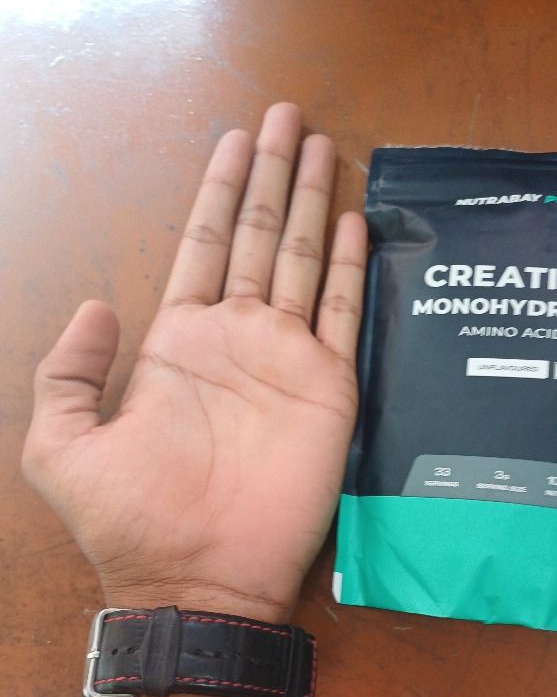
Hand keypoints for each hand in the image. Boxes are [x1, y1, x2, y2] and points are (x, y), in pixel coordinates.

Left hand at [22, 103, 366, 620]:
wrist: (198, 579)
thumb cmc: (131, 519)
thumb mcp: (61, 445)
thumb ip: (67, 370)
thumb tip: (98, 304)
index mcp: (179, 342)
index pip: (203, 244)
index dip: (218, 190)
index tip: (235, 139)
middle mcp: (237, 338)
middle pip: (257, 236)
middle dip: (273, 176)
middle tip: (288, 117)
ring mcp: (287, 359)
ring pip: (303, 260)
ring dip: (313, 203)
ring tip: (324, 147)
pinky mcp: (329, 387)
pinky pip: (342, 314)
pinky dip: (350, 266)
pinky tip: (354, 222)